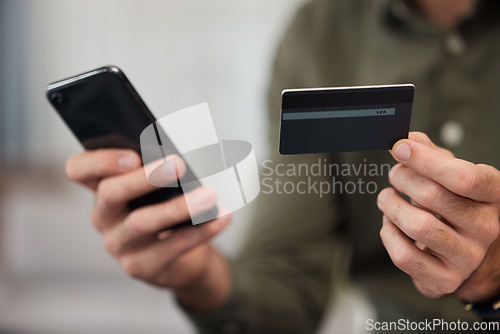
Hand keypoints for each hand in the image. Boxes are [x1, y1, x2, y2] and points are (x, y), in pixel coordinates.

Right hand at [66, 149, 231, 310]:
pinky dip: (201, 230)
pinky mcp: (140, 267)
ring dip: (178, 207)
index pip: (79, 169)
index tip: (132, 155)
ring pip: (142, 223)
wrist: (179, 259)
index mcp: (102, 189)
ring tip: (208, 195)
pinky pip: (172, 247)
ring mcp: (120, 245)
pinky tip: (221, 217)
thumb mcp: (157, 190)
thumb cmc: (165, 212)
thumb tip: (181, 156)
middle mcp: (104, 217)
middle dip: (144, 178)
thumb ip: (159, 171)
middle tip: (178, 164)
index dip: (99, 160)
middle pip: (110, 194)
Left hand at [377, 132, 499, 301]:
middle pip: (433, 197)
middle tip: (394, 174)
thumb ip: (432, 156)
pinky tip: (390, 224)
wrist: (467, 256)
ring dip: (391, 206)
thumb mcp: (453, 178)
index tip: (400, 148)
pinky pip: (404, 256)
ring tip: (387, 199)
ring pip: (417, 226)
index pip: (464, 176)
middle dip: (403, 179)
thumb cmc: (457, 209)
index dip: (426, 160)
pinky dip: (388, 235)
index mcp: (493, 196)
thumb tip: (408, 138)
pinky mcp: (444, 279)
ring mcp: (467, 257)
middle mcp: (486, 228)